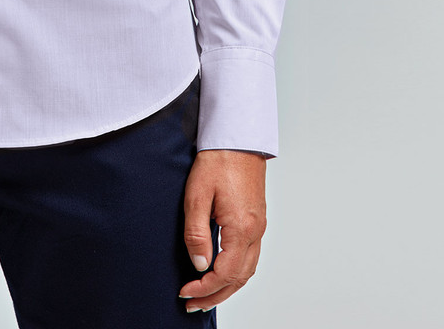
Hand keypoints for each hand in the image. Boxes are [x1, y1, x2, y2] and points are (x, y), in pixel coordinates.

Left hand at [179, 149, 266, 313]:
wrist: (238, 138)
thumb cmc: (217, 161)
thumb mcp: (197, 195)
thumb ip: (197, 233)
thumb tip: (199, 265)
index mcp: (241, 229)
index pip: (224, 274)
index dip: (204, 288)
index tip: (185, 292)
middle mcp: (255, 232)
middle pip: (239, 279)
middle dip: (215, 295)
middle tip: (193, 304)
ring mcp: (259, 227)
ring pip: (247, 270)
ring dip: (227, 287)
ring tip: (206, 295)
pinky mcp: (257, 220)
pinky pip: (250, 257)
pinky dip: (236, 273)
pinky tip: (222, 272)